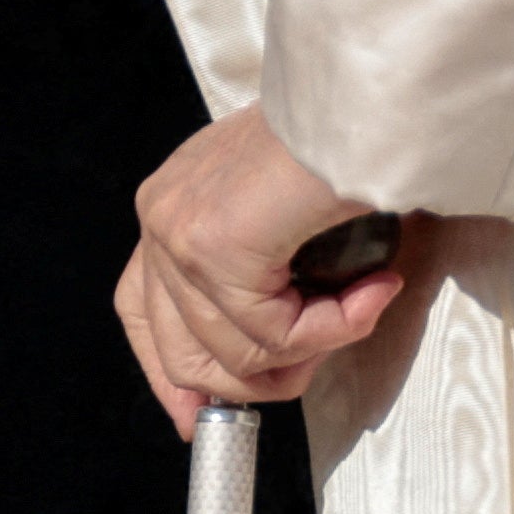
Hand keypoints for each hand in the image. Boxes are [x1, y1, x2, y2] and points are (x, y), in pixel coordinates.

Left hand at [114, 109, 405, 433]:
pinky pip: (277, 334)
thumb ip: (255, 283)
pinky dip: (337, 326)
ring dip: (315, 345)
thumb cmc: (338, 139)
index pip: (140, 311)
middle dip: (258, 379)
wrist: (364, 95)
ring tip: (362, 304)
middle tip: (316, 359)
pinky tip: (373, 289)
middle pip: (182, 350)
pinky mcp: (215, 245)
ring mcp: (180, 230)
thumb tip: (247, 372)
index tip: (196, 418)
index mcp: (170, 205)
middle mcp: (161, 215)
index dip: (169, 374)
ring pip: (239, 352)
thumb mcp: (280, 216)